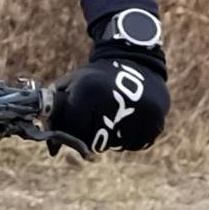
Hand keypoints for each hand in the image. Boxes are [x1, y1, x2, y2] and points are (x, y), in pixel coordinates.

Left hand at [50, 31, 167, 153]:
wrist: (135, 60)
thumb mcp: (72, 85)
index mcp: (88, 90)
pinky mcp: (156, 117)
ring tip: (116, 117)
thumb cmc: (96, 78)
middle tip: (99, 122)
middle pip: (98, 141)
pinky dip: (133, 139)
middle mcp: (113, 99)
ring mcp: (137, 109)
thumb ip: (57, 114)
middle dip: (95, 137)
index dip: (76, 132)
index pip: (75, 132)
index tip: (81, 122)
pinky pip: (139, 145)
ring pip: (119, 146)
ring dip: (115, 139)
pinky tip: (130, 120)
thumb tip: (53, 150)